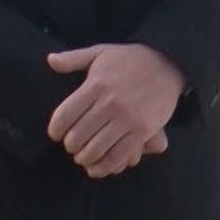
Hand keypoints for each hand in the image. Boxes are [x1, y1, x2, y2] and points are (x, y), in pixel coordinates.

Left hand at [46, 44, 186, 177]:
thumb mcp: (102, 52)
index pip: (64, 115)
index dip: (55, 130)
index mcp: (96, 84)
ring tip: (83, 155)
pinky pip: (118, 155)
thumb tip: (50, 60)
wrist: (169, 63)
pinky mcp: (143, 130)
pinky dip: (104, 166)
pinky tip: (97, 167)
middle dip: (70, 145)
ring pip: (95, 149)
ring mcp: (128, 118)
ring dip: (84, 157)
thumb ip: (74, 58)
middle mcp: (110, 102)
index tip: (56, 134)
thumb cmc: (131, 59)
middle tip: (72, 145)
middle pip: (77, 136)